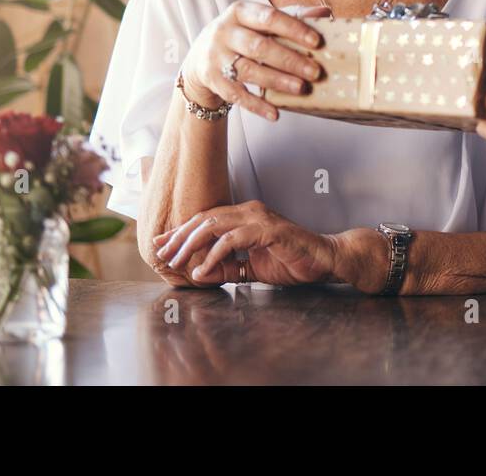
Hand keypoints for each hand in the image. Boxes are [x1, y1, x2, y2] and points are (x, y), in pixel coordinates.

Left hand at [153, 201, 339, 286]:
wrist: (323, 260)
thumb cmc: (291, 261)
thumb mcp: (250, 269)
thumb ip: (226, 268)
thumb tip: (198, 273)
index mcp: (244, 216)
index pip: (205, 219)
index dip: (181, 231)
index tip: (161, 244)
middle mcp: (248, 211)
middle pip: (204, 219)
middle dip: (179, 237)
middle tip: (161, 253)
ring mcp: (258, 218)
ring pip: (213, 225)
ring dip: (191, 244)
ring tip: (176, 261)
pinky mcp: (268, 230)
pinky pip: (232, 240)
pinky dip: (214, 255)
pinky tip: (202, 270)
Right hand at [181, 1, 328, 120]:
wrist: (201, 56)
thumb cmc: (243, 35)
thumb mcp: (260, 21)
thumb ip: (291, 16)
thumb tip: (324, 12)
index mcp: (240, 11)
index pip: (269, 17)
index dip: (293, 29)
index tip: (316, 42)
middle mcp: (224, 32)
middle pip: (258, 46)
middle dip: (289, 60)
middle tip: (315, 72)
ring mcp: (215, 57)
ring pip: (248, 71)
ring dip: (276, 81)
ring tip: (301, 88)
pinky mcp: (213, 80)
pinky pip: (236, 95)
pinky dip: (256, 105)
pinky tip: (275, 113)